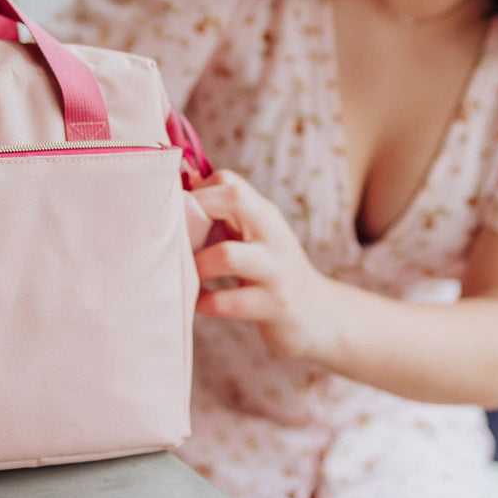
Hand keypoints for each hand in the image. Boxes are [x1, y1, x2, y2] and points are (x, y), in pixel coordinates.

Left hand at [191, 170, 338, 360]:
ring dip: (198, 265)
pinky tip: (199, 302)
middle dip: (195, 213)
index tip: (179, 215)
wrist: (319, 314)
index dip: (197, 192)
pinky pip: (227, 302)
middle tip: (178, 239)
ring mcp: (277, 271)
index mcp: (266, 215)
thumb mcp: (257, 238)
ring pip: (227, 255)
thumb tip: (184, 188)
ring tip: (188, 274)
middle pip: (234, 199)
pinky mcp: (275, 305)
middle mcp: (274, 235)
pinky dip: (204, 302)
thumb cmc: (272, 273)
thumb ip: (227, 217)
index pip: (230, 182)